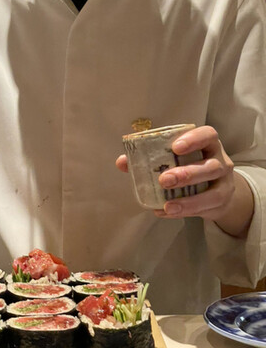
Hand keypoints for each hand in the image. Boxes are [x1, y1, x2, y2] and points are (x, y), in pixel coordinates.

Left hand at [116, 125, 252, 235]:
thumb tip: (122, 162)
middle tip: (164, 180)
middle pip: (211, 166)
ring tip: (168, 205)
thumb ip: (149, 157)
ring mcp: (225, 184)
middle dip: (188, 174)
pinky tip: (166, 212)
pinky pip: (206, 210)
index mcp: (209, 144)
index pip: (208, 135)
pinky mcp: (222, 203)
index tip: (175, 147)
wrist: (216, 189)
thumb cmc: (189, 165)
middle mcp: (221, 162)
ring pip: (214, 192)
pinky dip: (185, 212)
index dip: (194, 139)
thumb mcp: (174, 158)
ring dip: (189, 200)